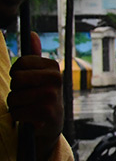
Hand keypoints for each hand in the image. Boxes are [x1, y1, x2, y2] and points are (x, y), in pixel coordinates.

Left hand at [7, 32, 63, 160]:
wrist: (50, 126)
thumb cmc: (40, 98)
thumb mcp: (40, 76)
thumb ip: (34, 56)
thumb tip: (32, 34)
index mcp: (53, 67)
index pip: (19, 64)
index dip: (16, 75)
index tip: (26, 84)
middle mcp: (55, 79)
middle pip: (16, 79)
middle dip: (15, 91)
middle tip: (27, 98)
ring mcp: (51, 96)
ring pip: (14, 98)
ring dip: (16, 106)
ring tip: (28, 109)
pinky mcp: (46, 113)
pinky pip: (17, 112)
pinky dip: (19, 117)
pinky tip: (30, 119)